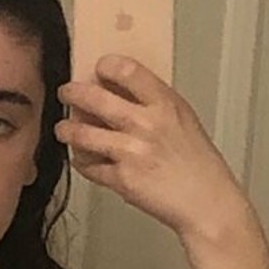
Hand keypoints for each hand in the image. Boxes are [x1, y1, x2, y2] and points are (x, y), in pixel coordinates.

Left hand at [54, 55, 248, 239]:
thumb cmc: (198, 165)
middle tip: (67, 93)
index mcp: (165, 105)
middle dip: (74, 94)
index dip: (107, 66)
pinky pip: (90, 167)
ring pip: (84, 134)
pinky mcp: (122, 179)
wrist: (205, 202)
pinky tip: (81, 159)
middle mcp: (146, 125)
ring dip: (68, 130)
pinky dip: (82, 163)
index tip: (98, 68)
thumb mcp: (184, 121)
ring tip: (63, 128)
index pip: (128, 71)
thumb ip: (156, 105)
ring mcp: (131, 152)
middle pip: (96, 99)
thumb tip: (125, 92)